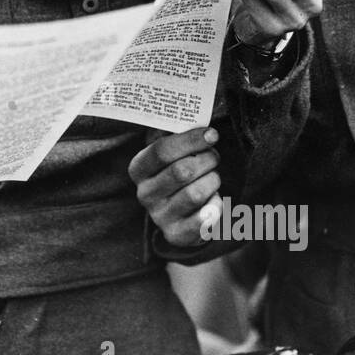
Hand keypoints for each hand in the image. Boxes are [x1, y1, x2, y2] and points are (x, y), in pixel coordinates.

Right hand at [129, 127, 221, 248]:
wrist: (179, 212)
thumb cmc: (178, 170)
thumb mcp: (171, 152)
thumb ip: (176, 134)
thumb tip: (195, 119)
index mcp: (138, 168)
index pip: (161, 151)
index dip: (190, 140)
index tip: (212, 134)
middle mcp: (144, 194)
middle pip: (181, 171)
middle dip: (206, 160)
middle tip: (214, 156)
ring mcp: (159, 216)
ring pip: (196, 193)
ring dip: (213, 180)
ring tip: (213, 177)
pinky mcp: (176, 235)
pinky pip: (204, 219)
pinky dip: (216, 206)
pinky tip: (214, 199)